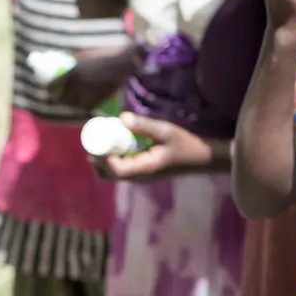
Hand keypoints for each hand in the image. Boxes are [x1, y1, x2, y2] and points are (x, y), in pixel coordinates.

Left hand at [48, 45, 134, 109]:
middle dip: (60, 99)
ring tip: (72, 102)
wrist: (126, 61)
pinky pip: (88, 107)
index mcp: (73, 72)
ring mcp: (90, 92)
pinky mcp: (101, 98)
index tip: (49, 91)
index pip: (53, 86)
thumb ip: (73, 61)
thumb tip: (62, 65)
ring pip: (75, 106)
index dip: (50, 90)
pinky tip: (85, 104)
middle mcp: (79, 84)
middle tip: (59, 99)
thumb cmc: (106, 54)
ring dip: (72, 105)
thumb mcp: (86, 54)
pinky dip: (85, 107)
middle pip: (62, 99)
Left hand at [91, 112, 226, 181]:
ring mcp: (139, 177)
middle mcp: (138, 177)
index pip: (116, 169)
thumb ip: (145, 125)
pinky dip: (112, 161)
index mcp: (144, 168)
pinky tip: (116, 146)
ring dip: (103, 161)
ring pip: (112, 174)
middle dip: (98, 158)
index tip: (97, 140)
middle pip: (108, 174)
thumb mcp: (166, 131)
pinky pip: (120, 171)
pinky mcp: (141, 174)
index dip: (103, 157)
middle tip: (94, 139)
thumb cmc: (185, 144)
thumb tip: (121, 117)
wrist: (200, 158)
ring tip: (103, 141)